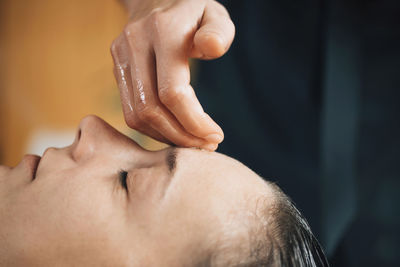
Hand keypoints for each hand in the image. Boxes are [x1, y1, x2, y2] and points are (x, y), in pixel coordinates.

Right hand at [111, 0, 234, 150]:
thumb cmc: (193, 10)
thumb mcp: (215, 13)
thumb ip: (219, 31)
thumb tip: (211, 48)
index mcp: (163, 30)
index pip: (172, 93)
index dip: (194, 123)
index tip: (215, 136)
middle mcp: (135, 44)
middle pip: (150, 109)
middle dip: (181, 136)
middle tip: (206, 146)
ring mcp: (121, 57)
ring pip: (136, 115)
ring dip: (166, 136)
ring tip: (192, 142)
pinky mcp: (117, 68)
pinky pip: (130, 110)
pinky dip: (153, 128)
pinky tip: (174, 130)